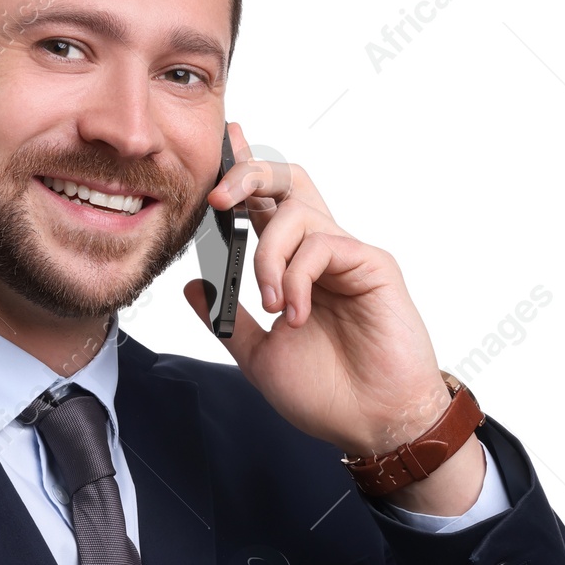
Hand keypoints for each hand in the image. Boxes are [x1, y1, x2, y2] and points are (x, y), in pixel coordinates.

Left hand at [180, 123, 483, 511]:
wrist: (371, 424)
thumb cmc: (326, 393)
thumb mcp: (257, 355)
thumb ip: (225, 319)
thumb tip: (191, 285)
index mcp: (293, 266)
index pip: (263, 204)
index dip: (243, 170)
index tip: (224, 139)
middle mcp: (320, 251)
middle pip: (286, 181)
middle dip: (248, 174)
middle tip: (218, 201)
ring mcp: (347, 255)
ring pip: (296, 211)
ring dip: (268, 256)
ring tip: (272, 305)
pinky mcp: (372, 264)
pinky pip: (322, 244)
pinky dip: (297, 276)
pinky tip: (297, 314)